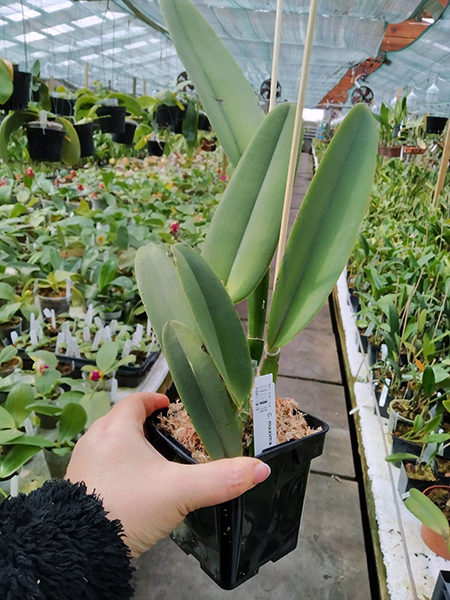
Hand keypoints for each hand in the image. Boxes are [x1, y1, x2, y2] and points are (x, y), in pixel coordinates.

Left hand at [66, 392, 270, 556]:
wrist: (82, 546)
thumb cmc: (128, 505)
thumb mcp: (180, 491)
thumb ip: (220, 479)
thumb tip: (260, 469)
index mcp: (116, 429)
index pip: (134, 401)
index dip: (153, 399)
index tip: (168, 404)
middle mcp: (95, 440)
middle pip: (121, 420)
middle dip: (143, 424)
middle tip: (166, 435)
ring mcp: (82, 464)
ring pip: (109, 443)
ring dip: (128, 445)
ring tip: (152, 460)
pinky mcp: (76, 487)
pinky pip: (100, 466)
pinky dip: (117, 467)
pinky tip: (132, 487)